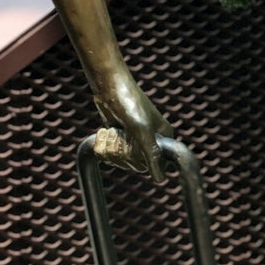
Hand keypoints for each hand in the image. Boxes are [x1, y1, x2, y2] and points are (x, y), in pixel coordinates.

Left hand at [92, 67, 173, 183]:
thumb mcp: (142, 130)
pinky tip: (104, 131)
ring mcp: (131, 139)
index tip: (131, 144)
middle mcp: (149, 140)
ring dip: (110, 147)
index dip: (138, 158)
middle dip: (120, 150)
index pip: (153, 165)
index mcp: (162, 138)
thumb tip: (161, 179)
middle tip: (120, 133)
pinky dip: (102, 144)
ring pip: (118, 160)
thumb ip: (151, 155)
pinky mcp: (116, 137)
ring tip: (111, 130)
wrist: (108, 85)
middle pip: (133, 164)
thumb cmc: (129, 102)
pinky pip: (107, 154)